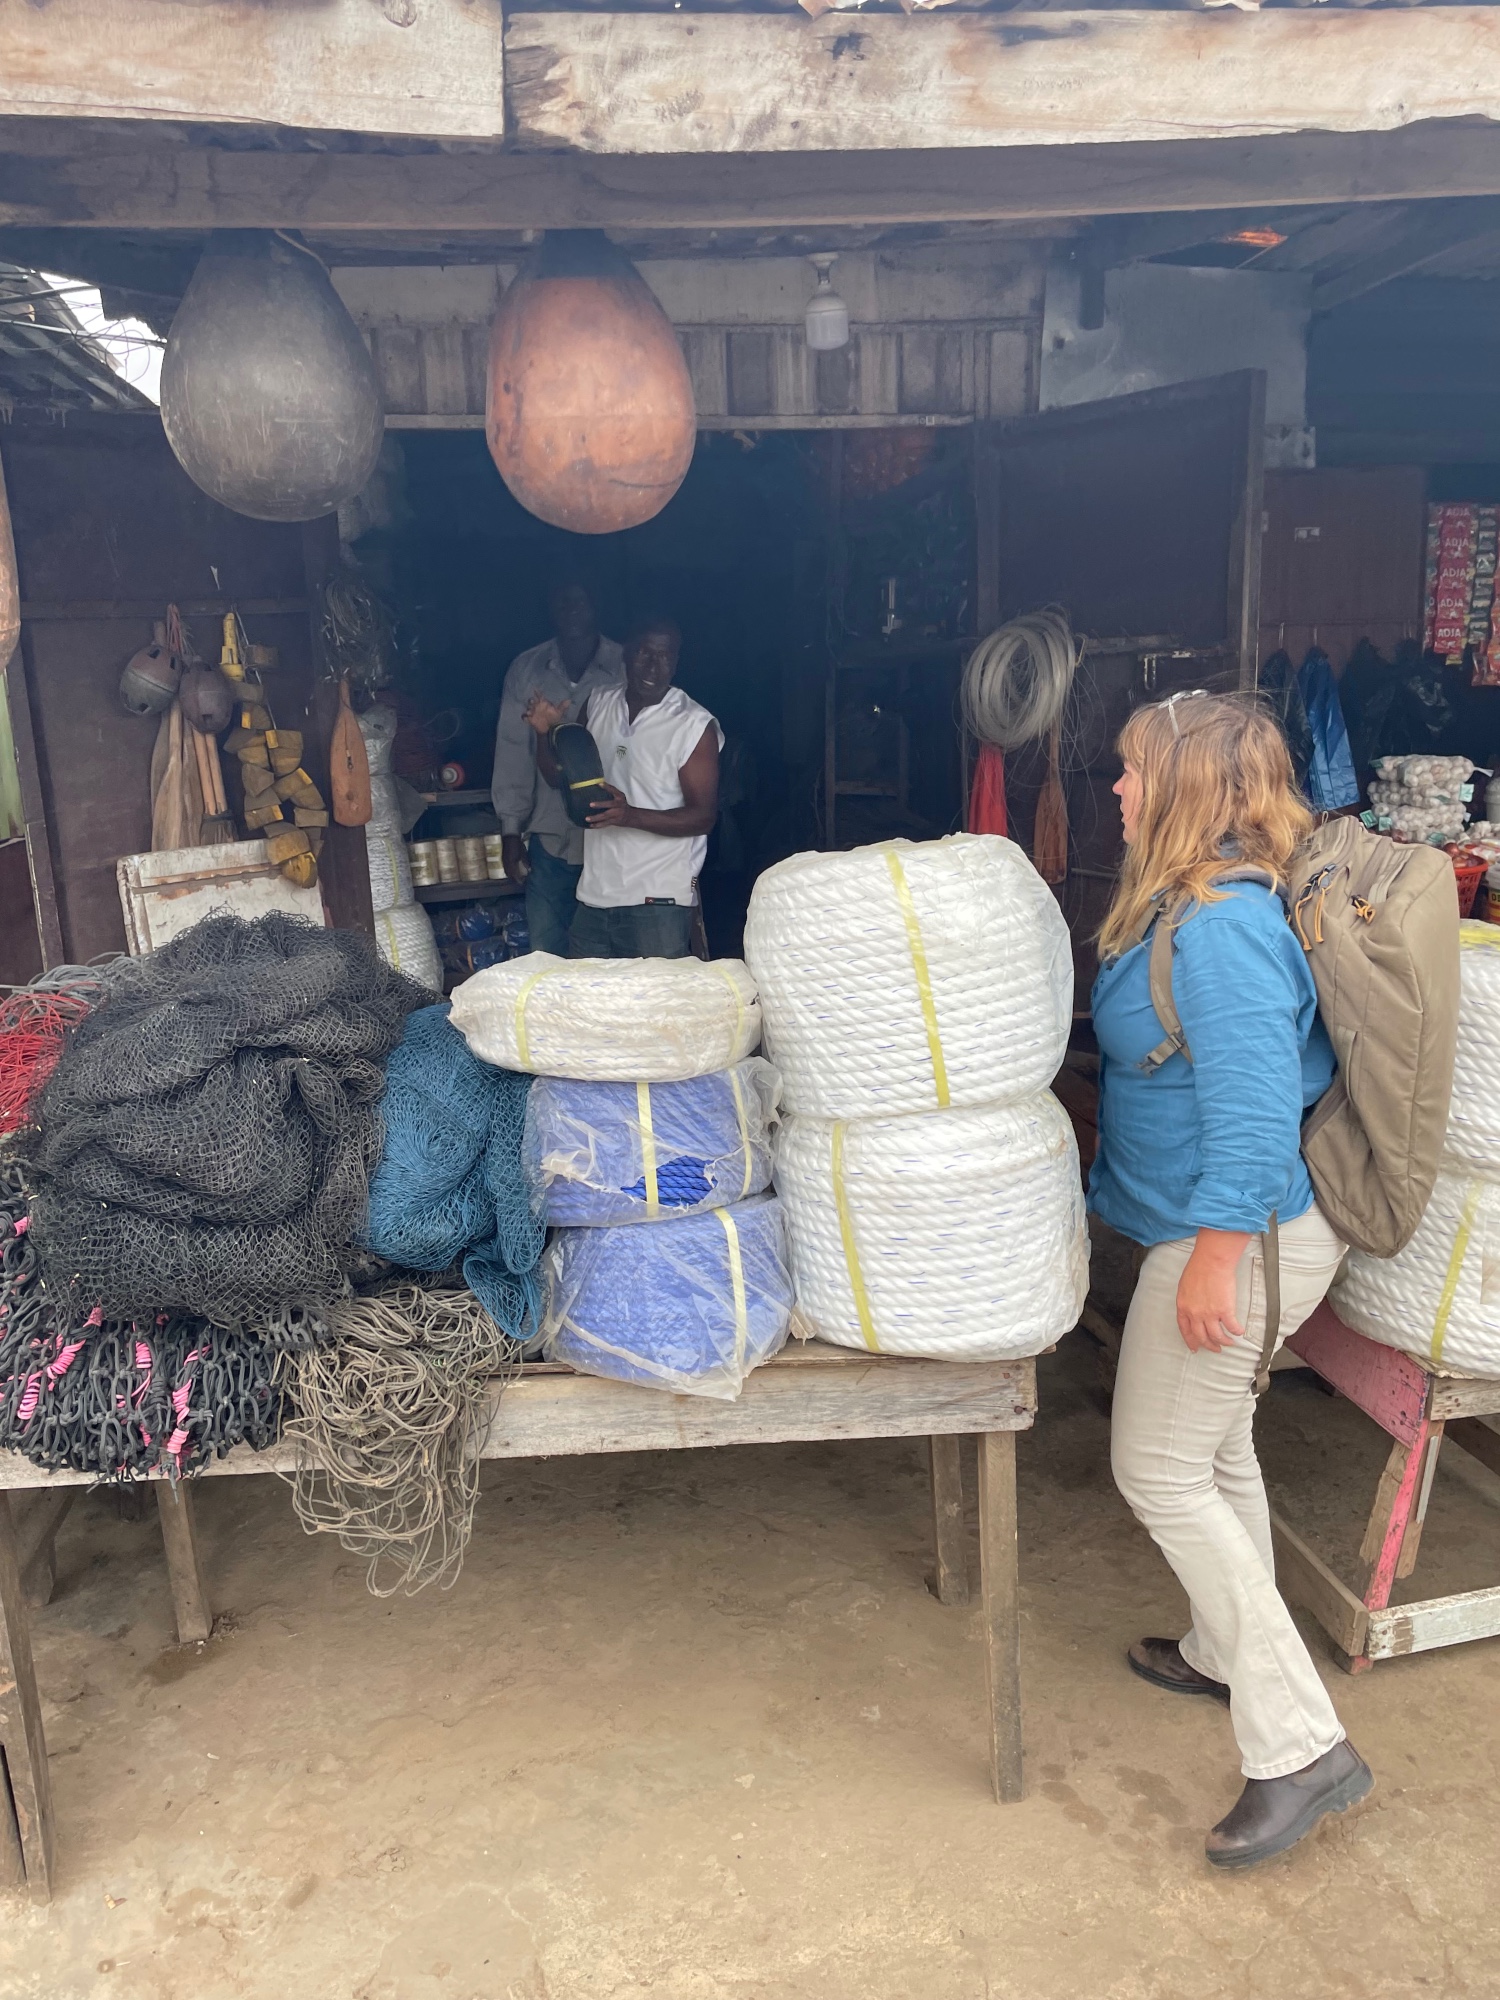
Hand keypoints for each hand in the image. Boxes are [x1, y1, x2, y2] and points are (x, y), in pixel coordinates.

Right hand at [501, 833, 529, 885]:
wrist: (510, 837)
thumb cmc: (518, 845)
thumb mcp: (523, 854)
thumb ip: (525, 862)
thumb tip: (529, 871)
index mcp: (512, 862)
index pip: (515, 874)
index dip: (519, 879)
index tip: (523, 883)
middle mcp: (507, 863)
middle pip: (510, 875)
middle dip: (515, 879)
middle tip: (520, 882)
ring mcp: (504, 862)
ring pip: (507, 872)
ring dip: (511, 877)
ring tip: (516, 879)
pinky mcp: (503, 860)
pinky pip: (505, 869)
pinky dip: (508, 873)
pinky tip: (511, 873)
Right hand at [524, 692, 567, 734]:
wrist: (551, 729)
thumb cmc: (555, 719)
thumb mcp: (559, 712)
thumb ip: (562, 706)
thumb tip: (569, 700)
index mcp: (543, 703)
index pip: (539, 696)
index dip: (537, 692)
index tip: (534, 688)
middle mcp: (537, 707)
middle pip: (531, 701)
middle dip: (531, 701)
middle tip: (533, 703)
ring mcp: (533, 713)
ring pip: (527, 708)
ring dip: (528, 710)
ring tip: (530, 712)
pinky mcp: (530, 720)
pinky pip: (524, 717)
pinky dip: (524, 717)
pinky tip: (527, 718)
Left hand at [585, 783, 633, 828]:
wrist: (631, 817)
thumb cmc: (622, 804)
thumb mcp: (620, 796)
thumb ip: (611, 791)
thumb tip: (599, 783)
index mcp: (620, 797)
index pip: (614, 790)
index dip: (607, 787)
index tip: (599, 784)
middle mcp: (619, 805)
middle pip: (609, 804)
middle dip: (600, 805)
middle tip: (590, 804)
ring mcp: (616, 814)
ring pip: (605, 816)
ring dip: (596, 818)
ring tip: (587, 818)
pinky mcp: (614, 821)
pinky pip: (604, 824)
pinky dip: (597, 825)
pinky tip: (591, 825)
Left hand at [1175, 1229, 1250, 1352]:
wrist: (1211, 1262)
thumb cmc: (1198, 1268)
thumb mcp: (1185, 1286)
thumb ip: (1188, 1300)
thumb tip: (1193, 1307)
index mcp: (1183, 1306)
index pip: (1185, 1329)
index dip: (1190, 1340)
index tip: (1194, 1347)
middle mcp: (1195, 1313)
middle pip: (1201, 1336)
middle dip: (1209, 1345)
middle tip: (1215, 1349)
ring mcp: (1210, 1314)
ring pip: (1217, 1336)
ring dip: (1224, 1342)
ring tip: (1229, 1343)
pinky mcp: (1225, 1311)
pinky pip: (1232, 1327)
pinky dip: (1236, 1331)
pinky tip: (1239, 1332)